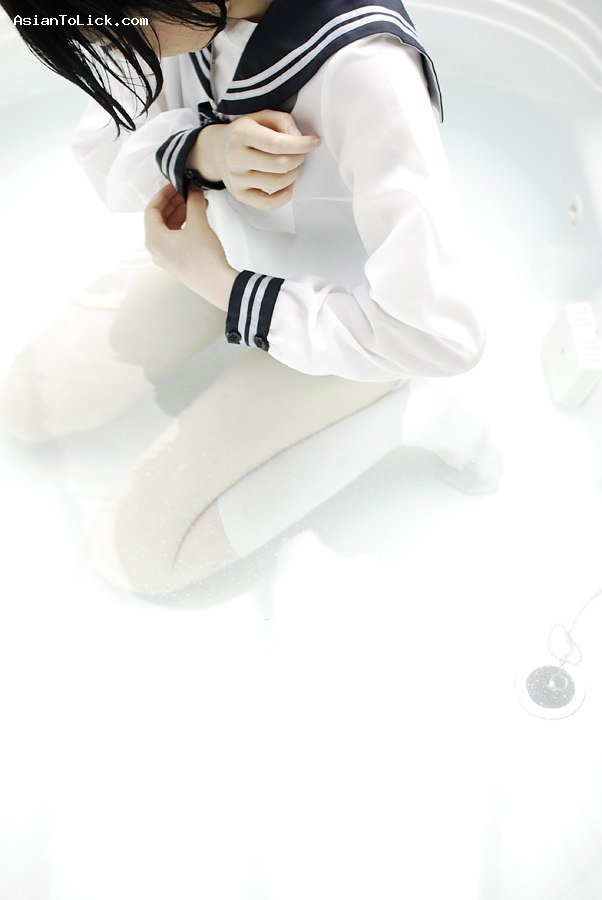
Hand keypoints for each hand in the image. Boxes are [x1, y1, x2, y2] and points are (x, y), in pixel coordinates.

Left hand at [144, 183, 237, 310]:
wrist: (218, 284)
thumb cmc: (204, 257)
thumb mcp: (198, 223)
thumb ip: (193, 201)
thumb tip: (193, 188)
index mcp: (153, 239)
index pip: (152, 209)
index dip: (163, 193)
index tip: (175, 184)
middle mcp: (155, 249)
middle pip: (159, 219)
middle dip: (173, 203)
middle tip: (187, 191)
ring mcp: (165, 258)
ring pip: (168, 229)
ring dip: (180, 213)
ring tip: (196, 202)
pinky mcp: (177, 263)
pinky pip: (175, 239)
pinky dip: (184, 226)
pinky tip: (198, 218)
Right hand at [189, 109, 320, 210]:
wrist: (217, 150)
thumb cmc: (246, 133)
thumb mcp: (261, 117)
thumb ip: (283, 121)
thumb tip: (299, 138)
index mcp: (241, 134)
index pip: (277, 143)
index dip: (301, 144)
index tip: (315, 142)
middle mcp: (236, 158)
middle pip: (281, 164)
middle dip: (299, 159)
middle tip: (301, 154)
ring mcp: (237, 179)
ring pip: (278, 182)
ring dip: (294, 174)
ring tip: (294, 166)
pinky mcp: (240, 195)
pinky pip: (269, 204)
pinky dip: (285, 196)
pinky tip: (288, 185)